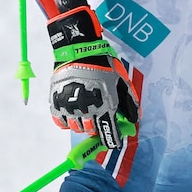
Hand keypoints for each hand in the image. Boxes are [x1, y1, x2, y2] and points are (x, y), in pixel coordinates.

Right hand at [45, 6, 135, 150]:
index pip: (108, 133)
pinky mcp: (56, 102)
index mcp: (104, 106)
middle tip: (99, 117)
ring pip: (76, 128)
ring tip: (86, 112)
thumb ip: (129, 101)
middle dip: (97, 127)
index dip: (112, 140)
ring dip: (83, 124)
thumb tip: (135, 118)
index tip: (114, 142)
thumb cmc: (103, 64)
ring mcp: (69, 107)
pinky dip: (66, 121)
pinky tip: (72, 112)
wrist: (78, 49)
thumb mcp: (121, 80)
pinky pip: (60, 122)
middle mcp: (86, 110)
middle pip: (91, 131)